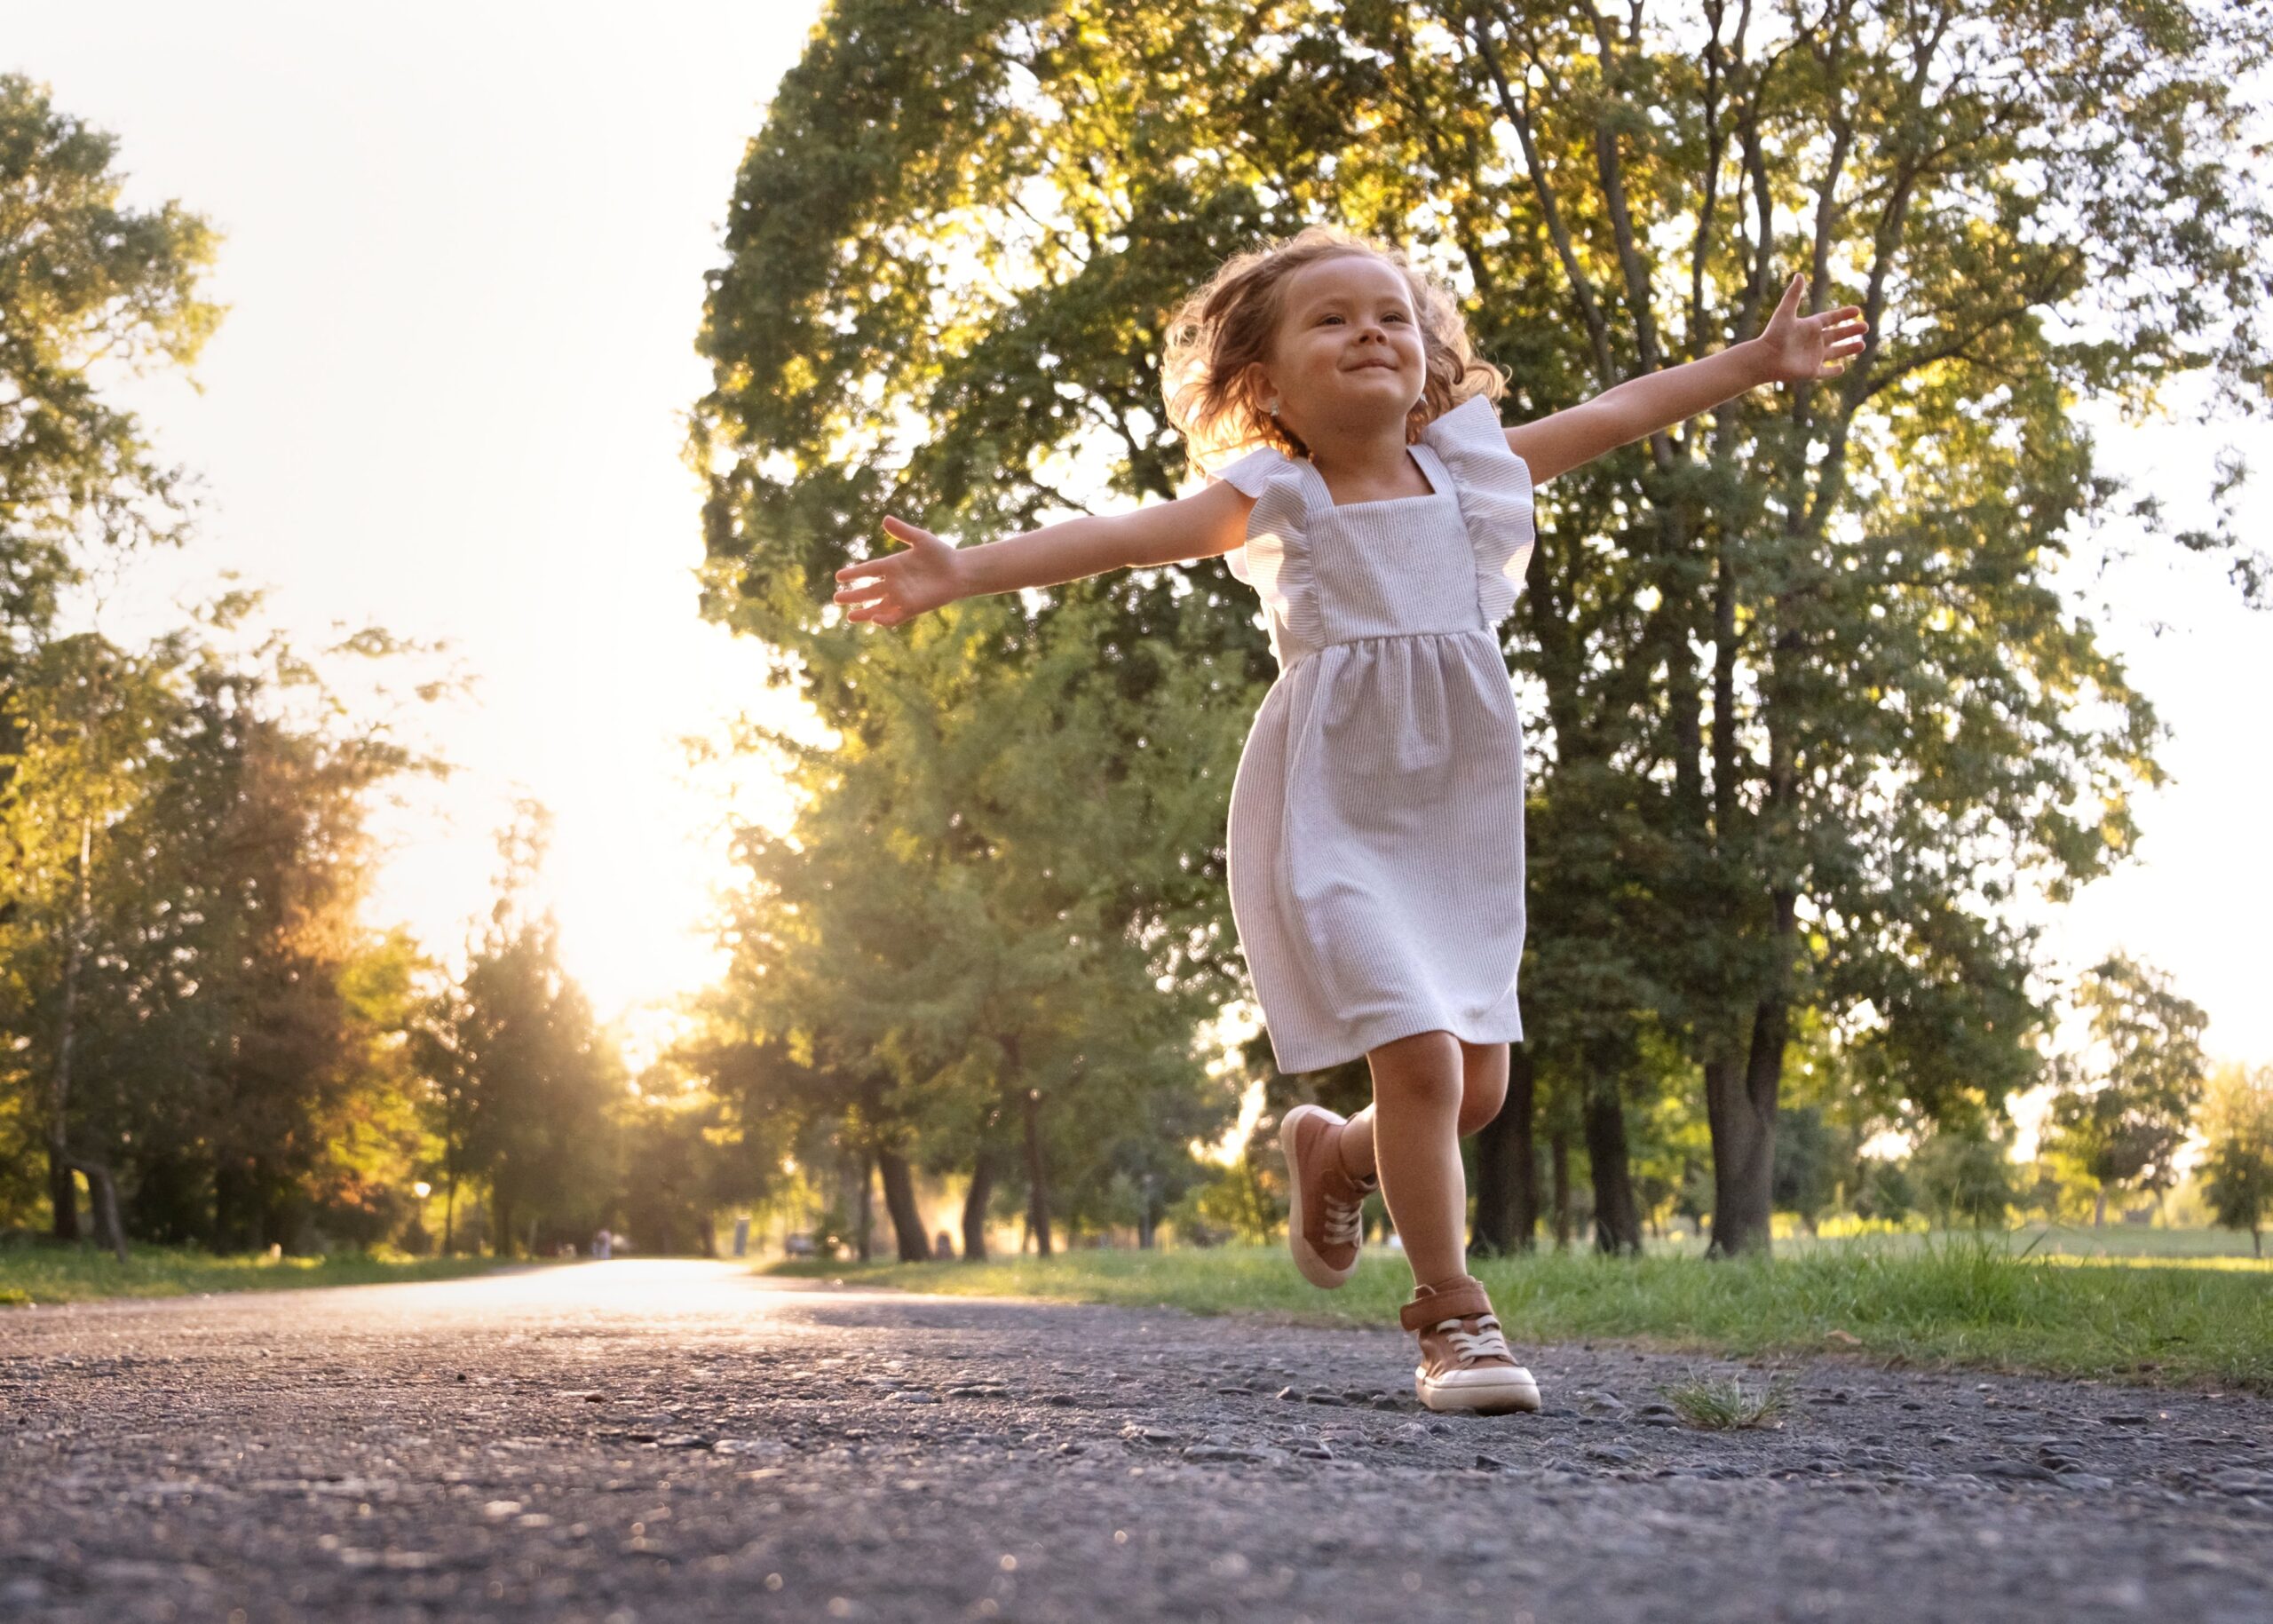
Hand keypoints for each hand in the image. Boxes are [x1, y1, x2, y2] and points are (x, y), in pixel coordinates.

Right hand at [830, 515, 964, 626]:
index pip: (868, 570)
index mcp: (892, 565)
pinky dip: (885, 620)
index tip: (838, 576)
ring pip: (878, 607)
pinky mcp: (912, 608)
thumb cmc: (941, 554)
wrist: (959, 571)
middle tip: (835, 599)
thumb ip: (903, 531)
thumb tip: (885, 519)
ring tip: (849, 617)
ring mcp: (902, 597)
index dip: (853, 573)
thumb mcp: (921, 539)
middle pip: (868, 591)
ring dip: (864, 612)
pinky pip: (895, 617)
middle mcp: (894, 582)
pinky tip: (874, 619)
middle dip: (852, 596)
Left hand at [1754, 273, 1867, 383]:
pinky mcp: (1811, 371)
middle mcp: (1813, 341)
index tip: (1857, 310)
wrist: (1765, 358)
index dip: (1843, 315)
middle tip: (1866, 327)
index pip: (1831, 319)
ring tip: (1862, 345)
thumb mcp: (1785, 312)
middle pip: (1836, 335)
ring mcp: (1813, 357)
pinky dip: (1834, 371)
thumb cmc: (1774, 335)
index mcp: (1810, 327)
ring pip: (1835, 352)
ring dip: (1848, 349)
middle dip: (1851, 331)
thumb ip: (1794, 294)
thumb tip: (1799, 274)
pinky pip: (1825, 372)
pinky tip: (1842, 368)